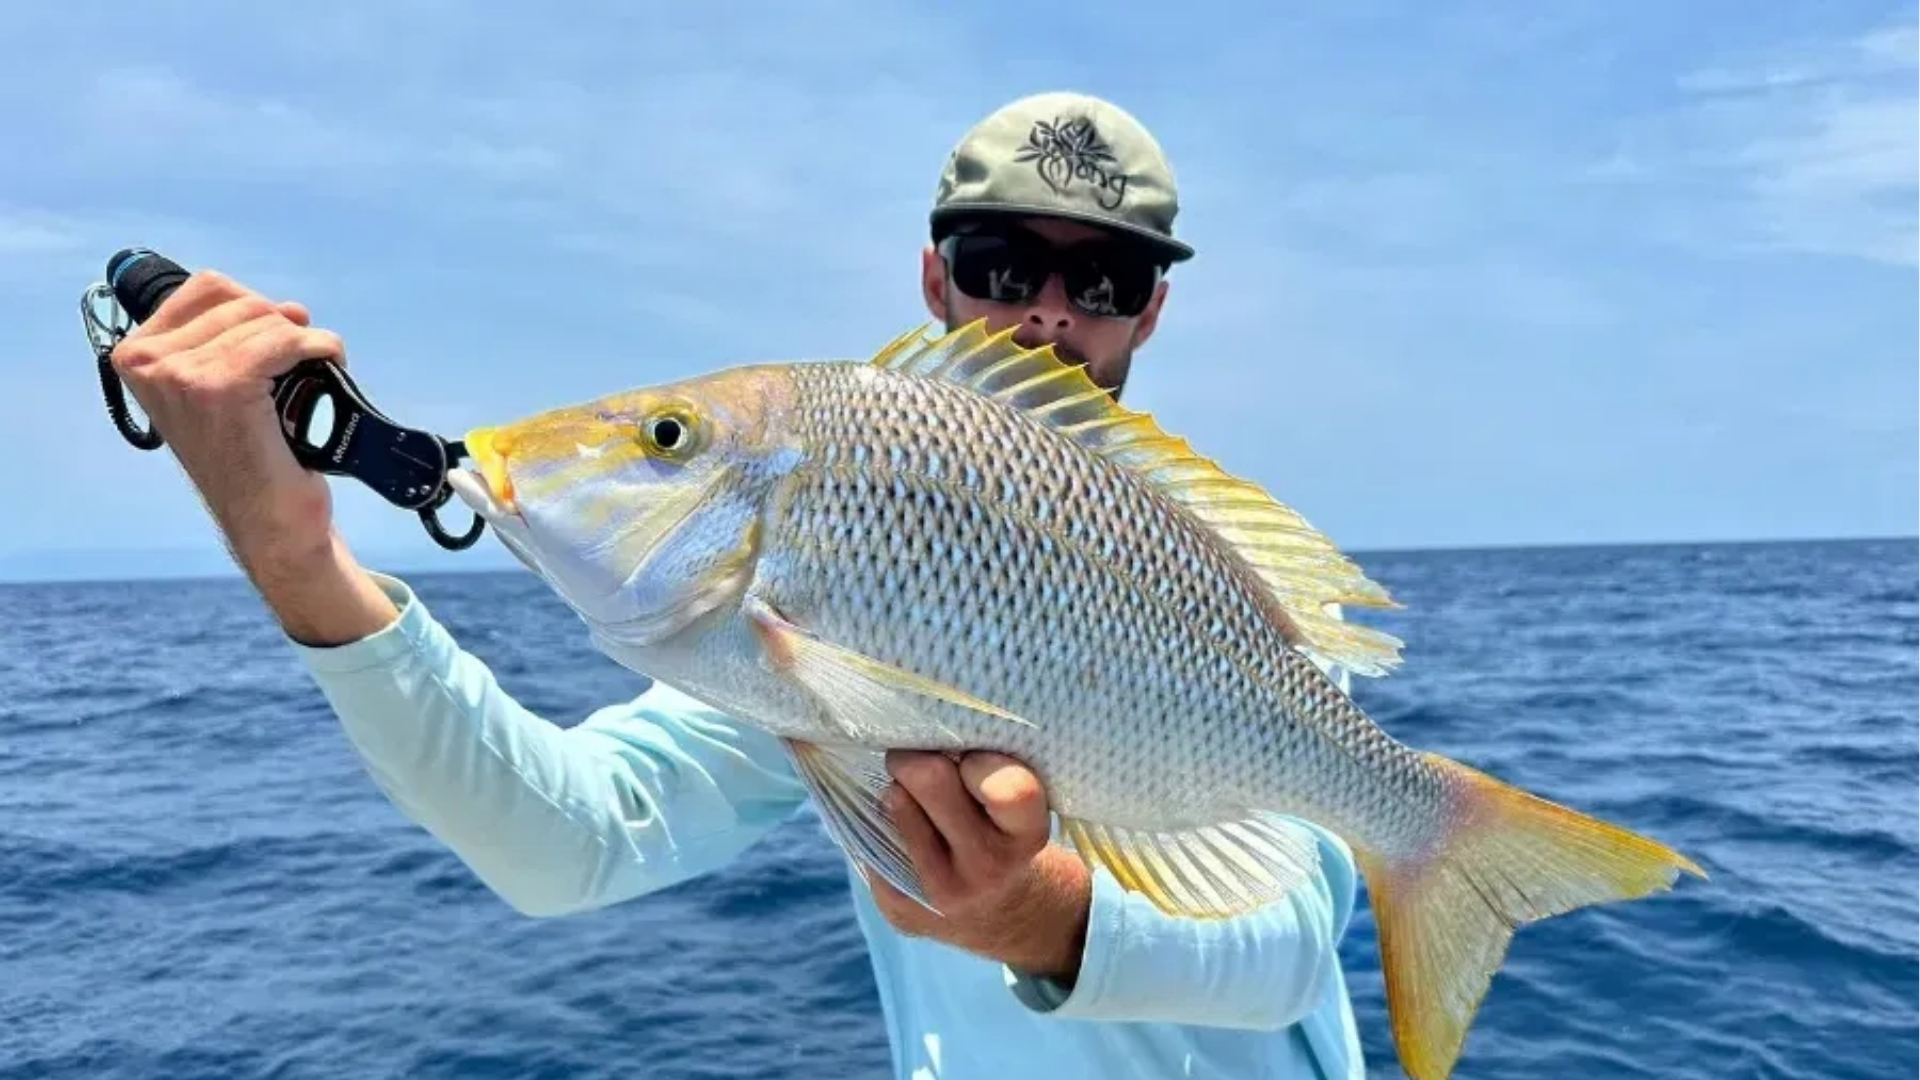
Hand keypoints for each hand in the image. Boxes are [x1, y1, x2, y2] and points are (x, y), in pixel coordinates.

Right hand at [109, 270, 342, 572]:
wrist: (269, 524)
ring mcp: (181, 375)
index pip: (208, 288)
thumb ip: (230, 341)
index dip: (255, 306)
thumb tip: (286, 308)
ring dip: (305, 341)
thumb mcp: (216, 390)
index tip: (276, 340)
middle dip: (281, 327)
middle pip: (240, 301)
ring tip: (314, 375)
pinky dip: (318, 347)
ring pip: (265, 320)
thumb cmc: (249, 460)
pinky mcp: (222, 389)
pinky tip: (329, 365)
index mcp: (136, 357)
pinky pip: (285, 340)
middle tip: (301, 366)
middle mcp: (148, 363)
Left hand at [870, 750, 1092, 984]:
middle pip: (930, 777)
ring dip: (898, 789)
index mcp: (1027, 835)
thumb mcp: (1021, 807)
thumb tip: (924, 726)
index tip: (969, 760)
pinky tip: (903, 835)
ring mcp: (940, 893)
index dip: (979, 758)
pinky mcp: (899, 907)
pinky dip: (883, 824)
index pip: (1006, 785)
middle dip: (917, 757)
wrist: (1002, 915)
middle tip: (916, 759)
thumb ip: (990, 771)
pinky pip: (870, 835)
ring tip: (914, 801)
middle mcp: (987, 869)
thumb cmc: (1005, 834)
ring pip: (894, 801)